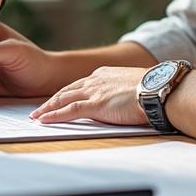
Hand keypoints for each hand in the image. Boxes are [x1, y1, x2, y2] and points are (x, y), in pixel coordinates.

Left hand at [29, 66, 146, 125]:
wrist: (159, 88)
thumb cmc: (154, 89)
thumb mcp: (134, 86)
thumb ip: (124, 91)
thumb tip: (127, 100)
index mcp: (104, 74)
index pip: (79, 85)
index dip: (66, 93)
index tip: (57, 99)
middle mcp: (95, 80)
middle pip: (66, 90)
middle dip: (51, 101)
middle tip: (38, 109)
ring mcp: (94, 92)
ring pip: (63, 99)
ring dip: (47, 109)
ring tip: (36, 116)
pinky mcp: (95, 105)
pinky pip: (68, 111)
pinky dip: (54, 116)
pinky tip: (44, 121)